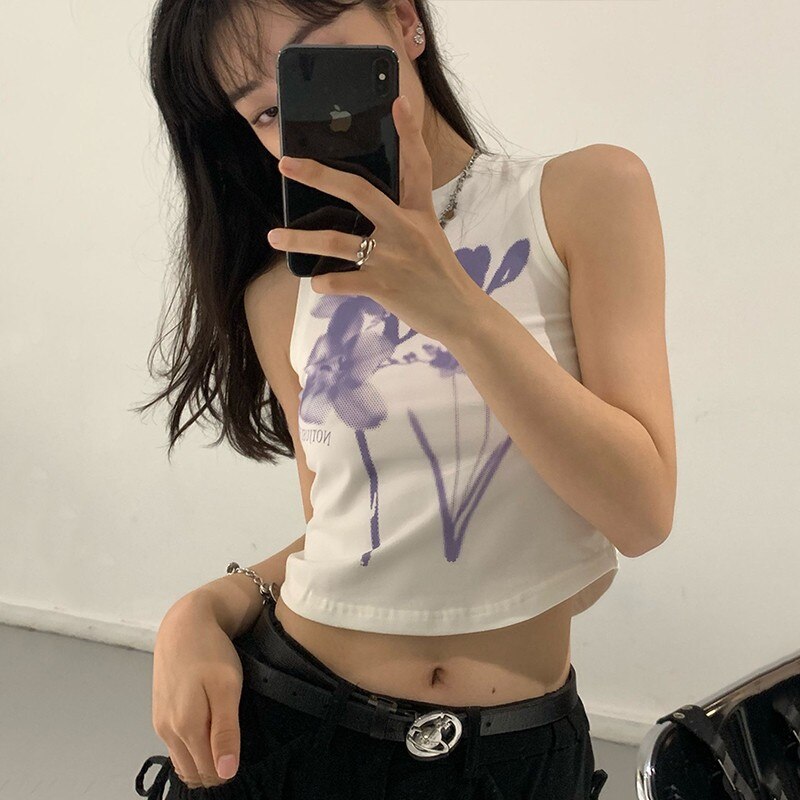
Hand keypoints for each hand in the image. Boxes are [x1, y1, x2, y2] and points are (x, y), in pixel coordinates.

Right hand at [151, 595, 243, 787]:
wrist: (184, 624)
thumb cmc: (211, 652)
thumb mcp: (227, 688)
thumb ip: (225, 731)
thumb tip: (226, 772)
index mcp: (186, 727)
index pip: (209, 773)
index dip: (229, 772)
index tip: (246, 758)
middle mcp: (168, 731)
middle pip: (194, 772)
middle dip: (216, 771)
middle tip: (238, 750)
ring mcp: (161, 724)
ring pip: (183, 761)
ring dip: (203, 762)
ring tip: (225, 743)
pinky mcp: (159, 714)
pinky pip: (176, 746)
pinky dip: (191, 750)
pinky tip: (208, 736)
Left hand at [267, 95, 482, 342]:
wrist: (461, 313)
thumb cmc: (441, 274)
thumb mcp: (429, 237)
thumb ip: (404, 218)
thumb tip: (366, 210)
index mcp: (419, 212)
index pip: (416, 165)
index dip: (408, 132)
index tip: (397, 101)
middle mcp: (405, 229)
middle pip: (358, 192)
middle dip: (319, 175)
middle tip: (286, 164)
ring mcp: (392, 258)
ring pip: (335, 242)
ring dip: (300, 239)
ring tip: (275, 236)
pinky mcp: (384, 286)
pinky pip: (341, 282)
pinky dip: (323, 283)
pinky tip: (316, 282)